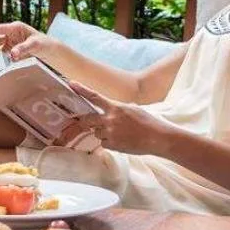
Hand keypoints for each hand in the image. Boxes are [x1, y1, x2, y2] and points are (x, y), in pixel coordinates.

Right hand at [0, 20, 52, 63]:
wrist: (48, 50)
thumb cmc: (43, 43)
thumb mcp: (34, 44)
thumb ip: (23, 48)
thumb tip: (12, 54)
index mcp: (16, 28)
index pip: (2, 28)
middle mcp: (11, 34)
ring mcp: (11, 43)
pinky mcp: (12, 51)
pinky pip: (4, 56)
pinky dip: (3, 60)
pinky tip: (3, 65)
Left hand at [60, 81, 177, 156]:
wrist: (158, 138)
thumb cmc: (149, 122)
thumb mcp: (134, 109)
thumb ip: (119, 109)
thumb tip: (112, 110)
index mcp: (116, 108)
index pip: (94, 96)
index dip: (81, 90)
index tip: (71, 83)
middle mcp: (110, 120)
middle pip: (88, 119)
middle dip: (86, 121)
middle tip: (87, 122)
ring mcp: (110, 133)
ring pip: (97, 133)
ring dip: (103, 133)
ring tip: (119, 134)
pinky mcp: (113, 145)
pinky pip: (104, 143)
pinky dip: (110, 143)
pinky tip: (122, 141)